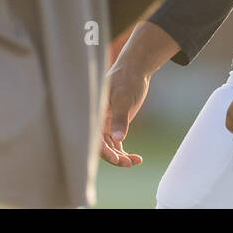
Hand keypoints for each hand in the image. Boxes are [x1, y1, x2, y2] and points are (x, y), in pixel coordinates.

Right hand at [99, 21, 179, 166]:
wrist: (135, 70)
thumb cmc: (127, 80)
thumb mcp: (123, 98)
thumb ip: (120, 118)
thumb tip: (118, 140)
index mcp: (94, 114)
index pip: (94, 139)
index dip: (103, 152)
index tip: (117, 159)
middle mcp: (98, 122)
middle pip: (101, 147)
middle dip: (114, 158)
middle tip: (129, 163)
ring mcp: (106, 125)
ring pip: (110, 148)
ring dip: (121, 157)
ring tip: (136, 161)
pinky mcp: (115, 125)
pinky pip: (117, 144)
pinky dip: (125, 153)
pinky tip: (138, 159)